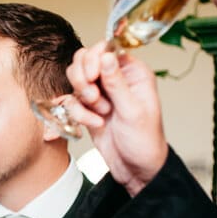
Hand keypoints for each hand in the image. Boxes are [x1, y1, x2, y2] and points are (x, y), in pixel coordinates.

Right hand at [65, 40, 168, 195]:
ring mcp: (100, 93)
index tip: (92, 76)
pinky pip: (72, 102)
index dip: (95, 58)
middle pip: (85, 60)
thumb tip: (106, 55)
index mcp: (133, 73)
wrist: (135, 168)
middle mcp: (115, 78)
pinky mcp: (88, 108)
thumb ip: (117, 83)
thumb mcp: (133, 111)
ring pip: (76, 79)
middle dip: (83, 79)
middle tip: (93, 97)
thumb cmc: (144, 140)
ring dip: (81, 97)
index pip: (107, 49)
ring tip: (97, 112)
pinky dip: (78, 113)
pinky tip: (94, 124)